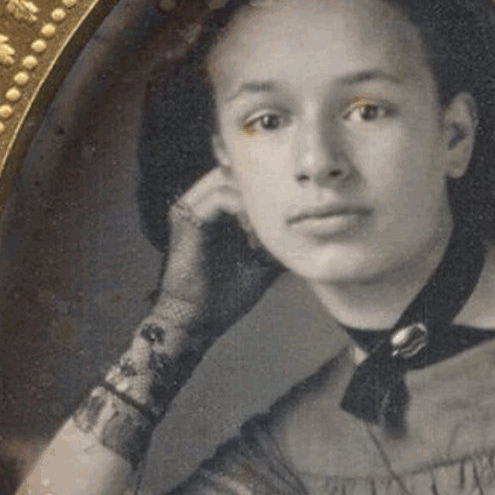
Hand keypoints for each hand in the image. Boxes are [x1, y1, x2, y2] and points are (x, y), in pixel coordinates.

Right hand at [156, 167, 281, 337]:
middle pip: (233, 173)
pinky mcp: (187, 218)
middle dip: (259, 191)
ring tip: (263, 230)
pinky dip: (242, 210)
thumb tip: (307, 235)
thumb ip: (275, 244)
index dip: (264, 190)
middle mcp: (198, 203)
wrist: (197, 321)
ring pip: (227, 180)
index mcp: (213, 212)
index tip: (283, 218)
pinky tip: (252, 234)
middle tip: (278, 216)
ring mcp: (189, 208)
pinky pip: (221, 198)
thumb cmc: (225, 296)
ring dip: (252, 201)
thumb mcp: (260, 264)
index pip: (239, 179)